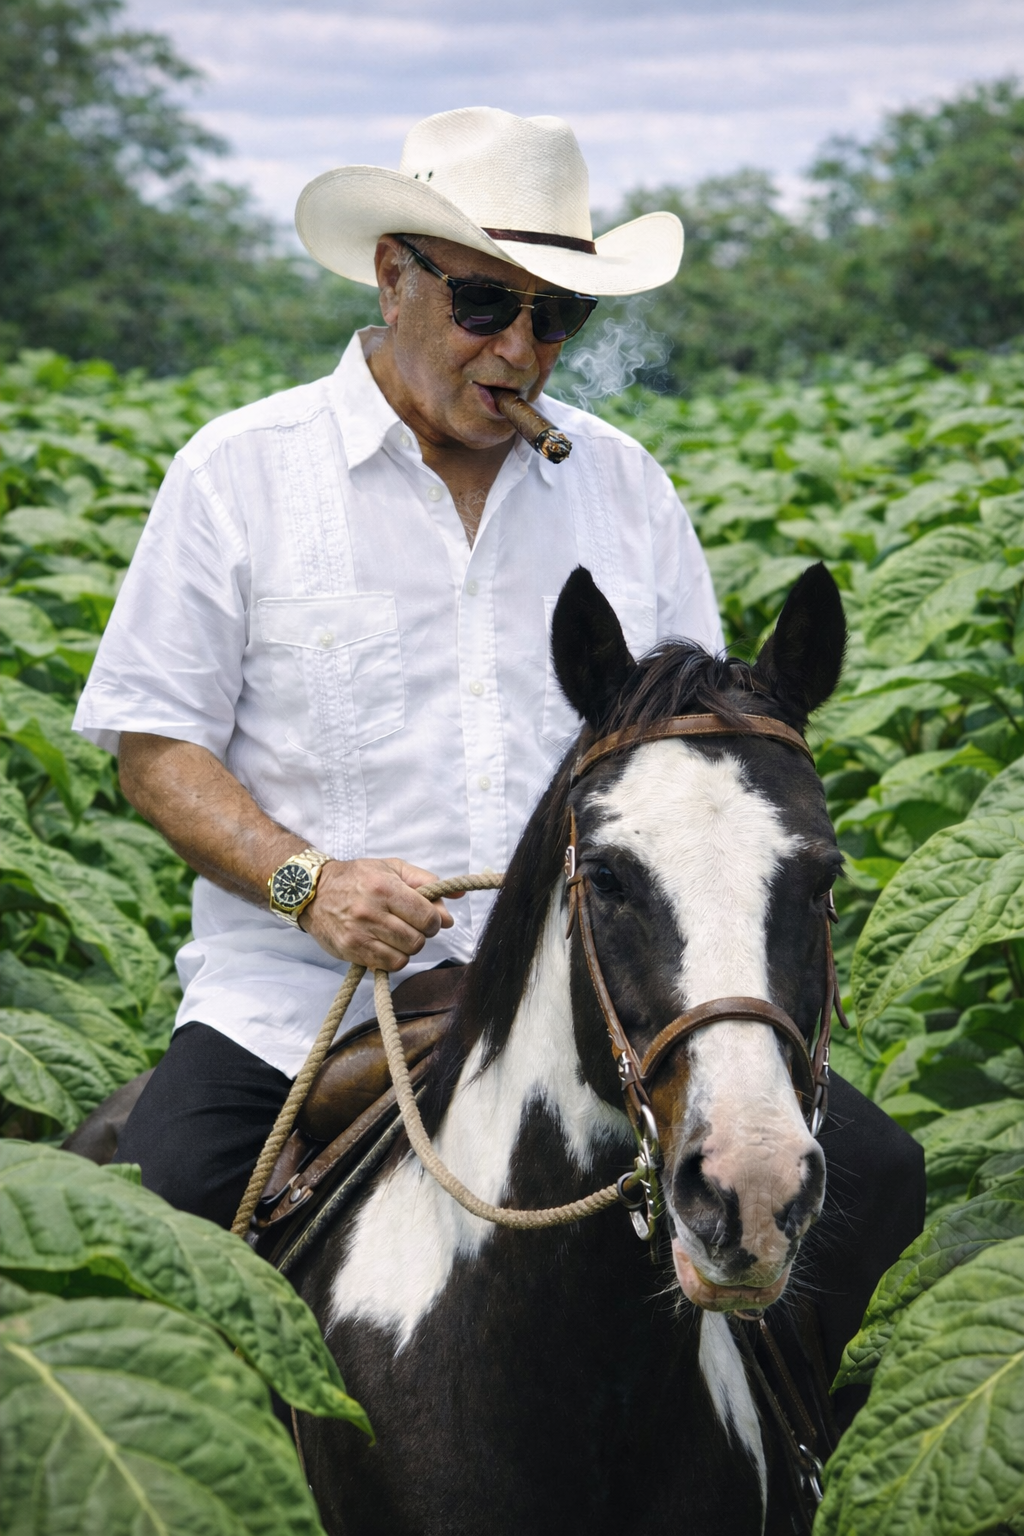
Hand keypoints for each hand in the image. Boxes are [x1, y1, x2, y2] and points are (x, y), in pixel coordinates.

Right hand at [299, 858, 460, 970]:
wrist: (314, 892)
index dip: (435, 920)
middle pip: (417, 939)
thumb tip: (458, 896)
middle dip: (421, 934)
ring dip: (406, 948)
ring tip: (396, 934)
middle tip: (410, 925)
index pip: (427, 916)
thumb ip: (426, 881)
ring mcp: (359, 934)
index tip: (428, 917)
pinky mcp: (351, 951)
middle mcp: (371, 912)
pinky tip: (384, 944)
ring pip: (404, 956)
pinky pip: (387, 965)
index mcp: (384, 888)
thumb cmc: (357, 877)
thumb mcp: (392, 868)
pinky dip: (392, 958)